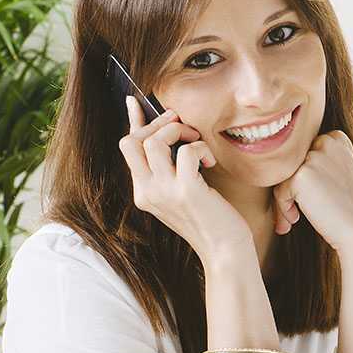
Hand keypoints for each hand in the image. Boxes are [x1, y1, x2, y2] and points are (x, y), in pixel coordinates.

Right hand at [118, 96, 253, 261]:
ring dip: (179, 131)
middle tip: (183, 126)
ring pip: (153, 142)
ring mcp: (164, 193)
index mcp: (143, 192)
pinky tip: (210, 161)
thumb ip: (169, 169)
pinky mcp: (186, 192)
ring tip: (197, 142)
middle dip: (157, 123)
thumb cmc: (210, 219)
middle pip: (130, 141)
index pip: (127, 148)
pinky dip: (200, 148)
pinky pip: (186, 151)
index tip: (135, 101)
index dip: (133, 121)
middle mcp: (147, 192)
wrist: (225, 250)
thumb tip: (167, 135)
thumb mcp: (181, 192)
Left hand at [271, 131, 352, 254]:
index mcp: (337, 138)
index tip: (307, 197)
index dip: (300, 176)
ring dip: (282, 201)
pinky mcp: (302, 175)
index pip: (303, 152)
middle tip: (292, 212)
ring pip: (281, 177)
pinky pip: (279, 190)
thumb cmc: (348, 208)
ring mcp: (314, 157)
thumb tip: (276, 165)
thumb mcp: (337, 174)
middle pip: (290, 162)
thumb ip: (315, 162)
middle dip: (288, 188)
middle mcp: (326, 142)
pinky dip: (282, 208)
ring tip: (290, 220)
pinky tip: (295, 219)